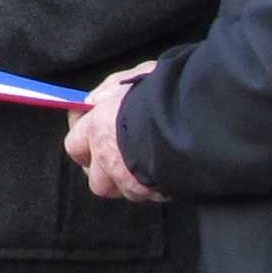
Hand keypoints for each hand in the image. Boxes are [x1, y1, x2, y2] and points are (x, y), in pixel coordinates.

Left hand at [65, 63, 159, 202]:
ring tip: (138, 168)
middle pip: (94, 179)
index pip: (74, 145)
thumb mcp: (136, 76)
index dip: (80, 140)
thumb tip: (93, 100)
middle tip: (112, 158)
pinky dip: (150, 188)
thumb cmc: (166, 93)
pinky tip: (160, 174)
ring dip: (126, 182)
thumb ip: (111, 88)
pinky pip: (146, 196)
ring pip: (119, 191)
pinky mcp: (152, 190)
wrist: (197, 117)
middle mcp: (109, 158)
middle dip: (102, 172)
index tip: (87, 132)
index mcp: (99, 129)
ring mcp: (129, 179)